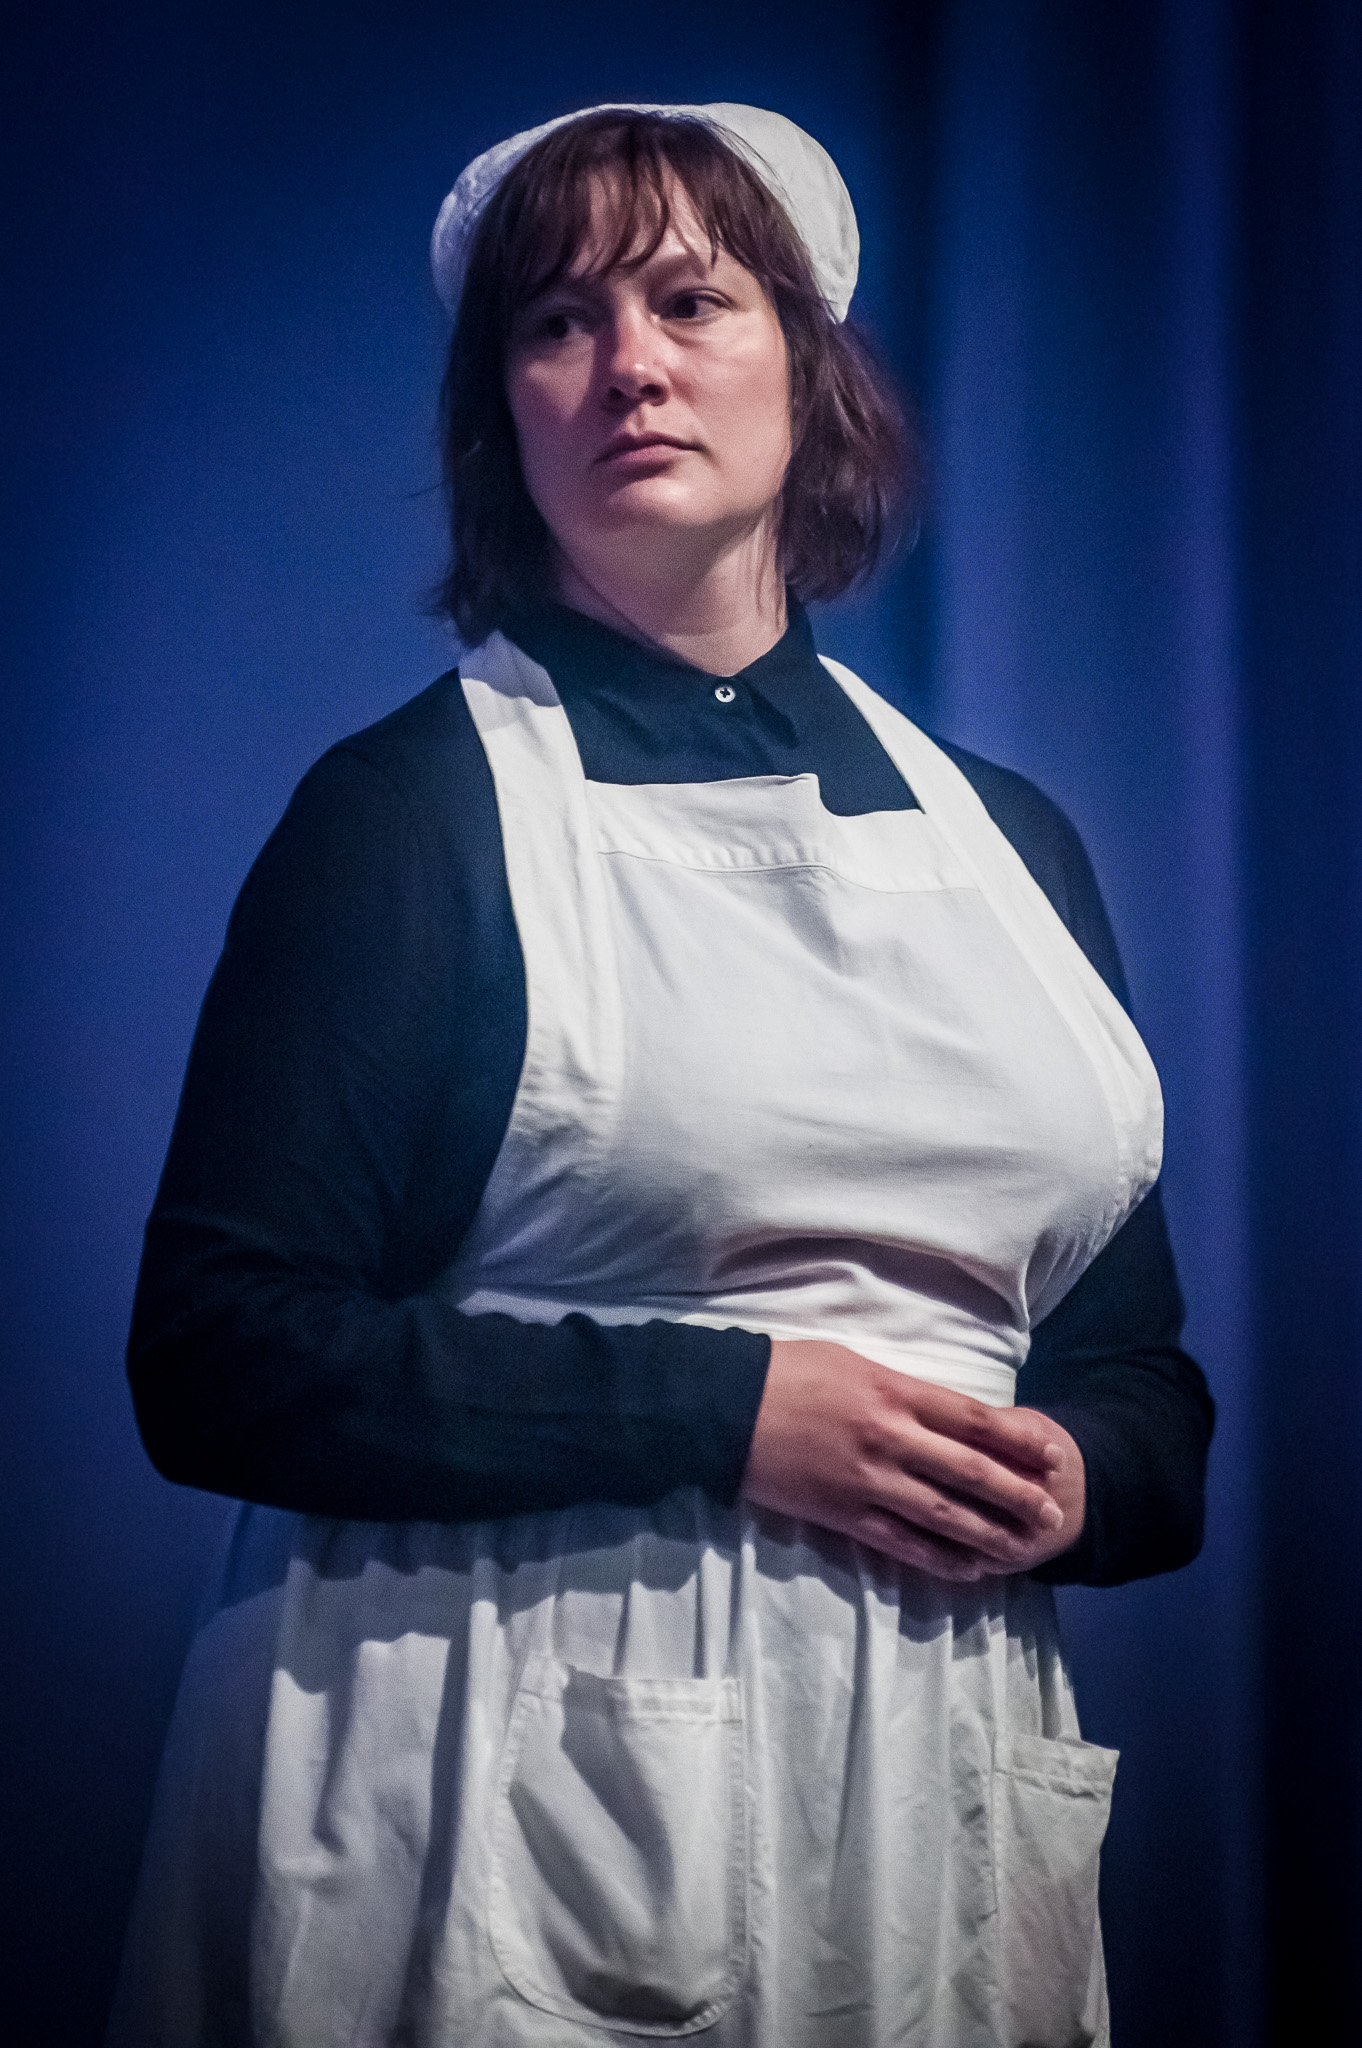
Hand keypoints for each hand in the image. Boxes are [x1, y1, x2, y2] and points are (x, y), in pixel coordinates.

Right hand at [740, 1338, 1085, 1580]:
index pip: (974, 1420)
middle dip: (1018, 1496)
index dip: (1020, 1442)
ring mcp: (868, 1480)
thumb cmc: (788, 1371)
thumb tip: (941, 1411)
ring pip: (943, 1515)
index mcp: (895, 1392)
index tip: (1054, 1457)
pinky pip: (901, 1543)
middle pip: (970, 1472)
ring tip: (1023, 1549)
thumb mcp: (853, 1361)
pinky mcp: (843, 1514)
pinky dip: (938, 1559)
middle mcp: (891, 1438)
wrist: (727, 1407)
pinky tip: (966, 1569)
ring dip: (989, 1534)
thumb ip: (900, 1388)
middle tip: (1053, 1515)